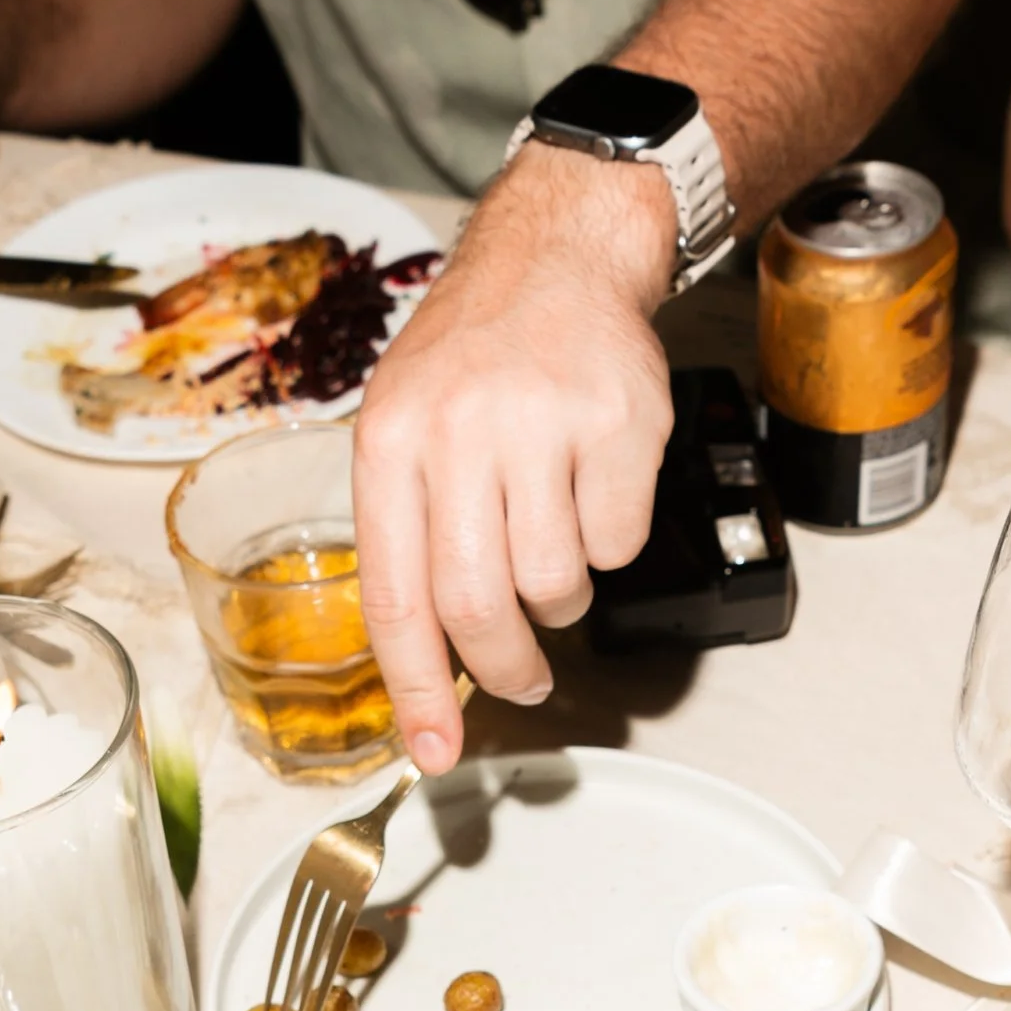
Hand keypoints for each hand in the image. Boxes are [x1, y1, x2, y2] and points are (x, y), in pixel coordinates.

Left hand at [352, 144, 676, 767]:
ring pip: (556, 584)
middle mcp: (459, 432)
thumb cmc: (474, 360)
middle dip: (506, 666)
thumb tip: (425, 668)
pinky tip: (591, 486)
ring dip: (560, 594)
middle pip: (481, 607)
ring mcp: (542, 425)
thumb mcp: (404, 427)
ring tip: (551, 539)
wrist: (556, 257)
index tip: (435, 753)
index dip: (418, 690)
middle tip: (521, 677)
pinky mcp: (620, 422)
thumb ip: (406, 538)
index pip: (396, 599)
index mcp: (390, 443)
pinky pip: (618, 543)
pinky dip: (610, 540)